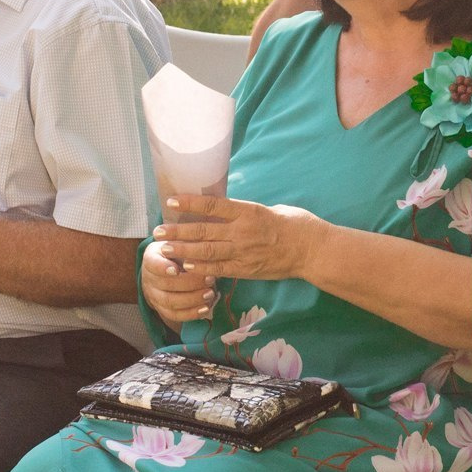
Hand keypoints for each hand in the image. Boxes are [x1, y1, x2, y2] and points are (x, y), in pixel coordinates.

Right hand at [141, 239, 214, 326]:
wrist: (167, 267)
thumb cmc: (176, 250)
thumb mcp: (178, 242)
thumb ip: (186, 244)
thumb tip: (199, 244)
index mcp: (151, 257)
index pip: (153, 264)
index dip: (163, 268)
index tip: (176, 269)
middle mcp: (148, 278)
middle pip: (166, 284)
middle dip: (190, 283)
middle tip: (210, 279)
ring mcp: (154, 296)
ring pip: (171, 302)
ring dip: (193, 299)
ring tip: (210, 293)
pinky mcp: (162, 309)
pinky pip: (175, 315)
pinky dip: (191, 314)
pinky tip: (205, 308)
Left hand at [151, 194, 324, 283]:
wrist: (313, 250)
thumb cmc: (296, 224)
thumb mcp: (270, 208)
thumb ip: (246, 212)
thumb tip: (228, 210)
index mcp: (249, 212)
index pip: (213, 206)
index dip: (189, 204)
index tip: (171, 202)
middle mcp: (243, 232)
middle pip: (204, 231)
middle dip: (178, 231)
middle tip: (158, 232)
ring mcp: (244, 253)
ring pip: (207, 251)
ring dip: (183, 251)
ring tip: (165, 249)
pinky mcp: (247, 270)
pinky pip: (219, 270)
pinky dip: (201, 269)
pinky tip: (186, 267)